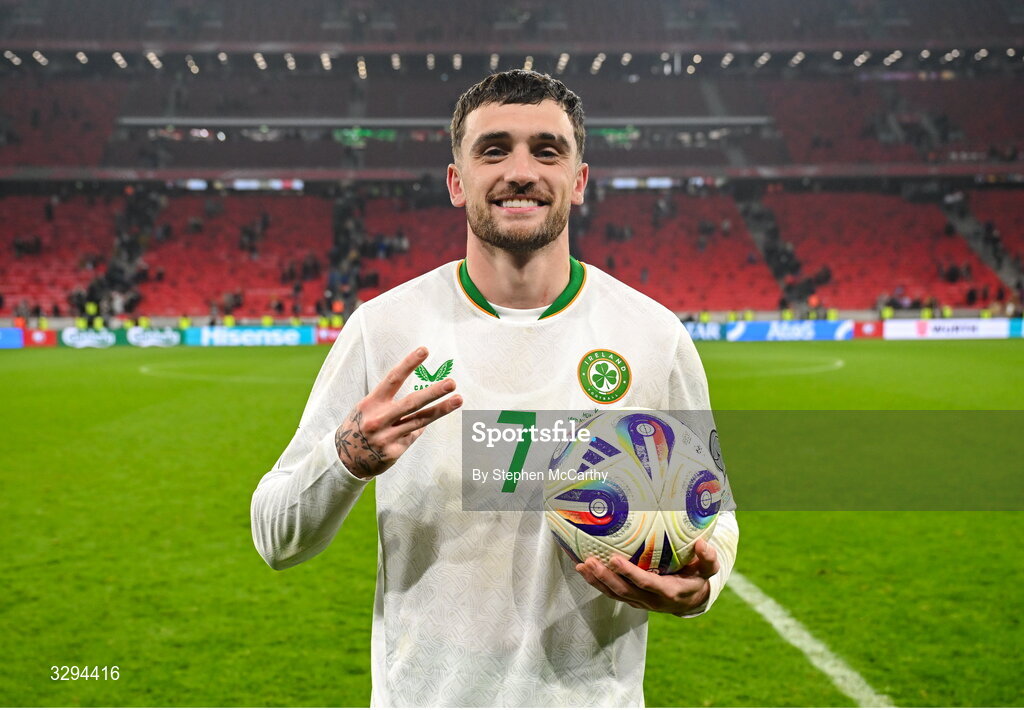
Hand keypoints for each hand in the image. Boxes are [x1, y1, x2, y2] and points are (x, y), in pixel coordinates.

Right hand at [334, 347, 461, 478]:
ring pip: (420, 421)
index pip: (393, 379)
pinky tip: (416, 427)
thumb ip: (390, 402)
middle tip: (452, 382)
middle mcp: (379, 419)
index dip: (409, 364)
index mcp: (371, 403)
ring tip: (458, 399)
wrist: (344, 459)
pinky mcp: (394, 452)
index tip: (425, 350)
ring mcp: (387, 437)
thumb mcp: (368, 409)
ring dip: (441, 409)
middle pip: (411, 403)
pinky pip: (413, 436)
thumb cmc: (361, 426)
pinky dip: (417, 429)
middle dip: (433, 392)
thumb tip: (421, 396)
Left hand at [574, 538, 719, 615]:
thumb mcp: (708, 570)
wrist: (690, 602)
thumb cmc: (697, 579)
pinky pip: (611, 593)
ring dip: (596, 581)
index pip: (645, 583)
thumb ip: (708, 558)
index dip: (629, 573)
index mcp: (668, 592)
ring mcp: (638, 602)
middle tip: (590, 561)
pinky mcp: (631, 600)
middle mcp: (650, 600)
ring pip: (614, 594)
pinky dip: (596, 583)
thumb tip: (702, 544)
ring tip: (581, 566)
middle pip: (623, 590)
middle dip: (605, 577)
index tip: (614, 559)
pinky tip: (584, 570)